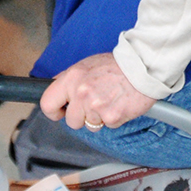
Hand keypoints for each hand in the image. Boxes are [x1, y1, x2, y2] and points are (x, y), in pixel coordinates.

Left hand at [40, 52, 156, 130]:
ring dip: (99, 118)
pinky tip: (119, 104)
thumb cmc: (117, 65)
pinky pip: (107, 126)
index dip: (54, 112)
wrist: (142, 66)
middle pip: (71, 121)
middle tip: (95, 104)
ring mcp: (95, 106)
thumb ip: (70, 78)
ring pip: (90, 126)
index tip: (61, 112)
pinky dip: (114, 118)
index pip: (47, 103)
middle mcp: (81, 92)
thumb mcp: (87, 64)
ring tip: (110, 100)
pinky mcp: (111, 117)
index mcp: (72, 78)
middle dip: (82, 117)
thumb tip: (55, 87)